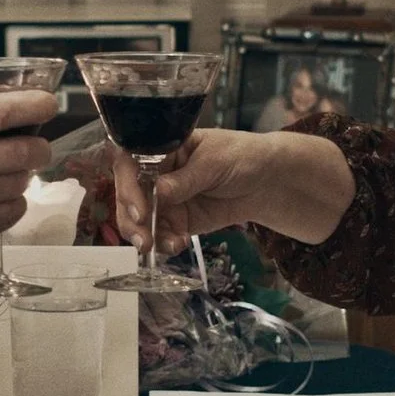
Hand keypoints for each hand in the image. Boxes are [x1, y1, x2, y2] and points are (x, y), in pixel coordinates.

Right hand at [0, 90, 58, 276]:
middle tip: (35, 147)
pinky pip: (12, 212)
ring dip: (22, 177)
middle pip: (26, 150)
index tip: (46, 103)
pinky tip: (0, 201)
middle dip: (37, 147)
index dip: (33, 104)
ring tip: (8, 176)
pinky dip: (13, 205)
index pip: (1, 111)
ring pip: (22, 182)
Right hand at [111, 128, 352, 253]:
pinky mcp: (178, 220)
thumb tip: (157, 192)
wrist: (268, 181)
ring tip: (157, 247)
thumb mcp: (214, 162)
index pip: (129, 164)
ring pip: (140, 219)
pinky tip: (176, 245)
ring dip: (145, 235)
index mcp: (160, 148)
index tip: (138, 209)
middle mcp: (156, 174)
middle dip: (131, 218)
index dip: (126, 186)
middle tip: (142, 238)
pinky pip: (162, 234)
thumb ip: (186, 179)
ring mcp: (165, 199)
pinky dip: (164, 243)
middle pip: (128, 196)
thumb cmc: (241, 156)